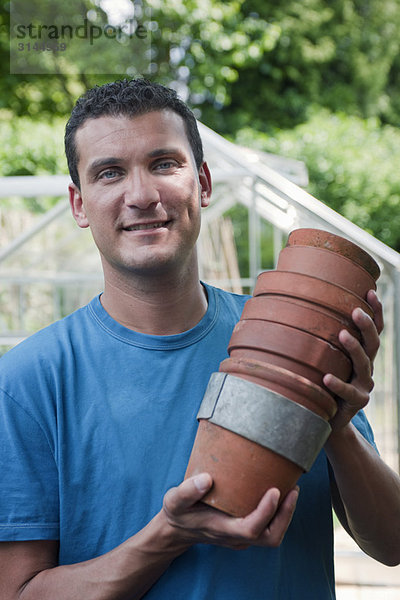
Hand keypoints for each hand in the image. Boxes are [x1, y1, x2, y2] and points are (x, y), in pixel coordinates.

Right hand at [162, 473, 298, 549]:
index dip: (267, 512)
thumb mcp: (174, 501)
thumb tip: (207, 478)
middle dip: (286, 515)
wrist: (177, 530)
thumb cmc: (178, 513)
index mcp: (222, 530)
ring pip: (273, 534)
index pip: (251, 529)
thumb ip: (187, 491)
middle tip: (293, 489)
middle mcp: (236, 537)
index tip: (275, 490)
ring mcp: (242, 537)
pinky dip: (278, 512)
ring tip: (291, 489)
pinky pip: (268, 526)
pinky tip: (279, 491)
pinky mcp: (245, 530)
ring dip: (285, 514)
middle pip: (270, 537)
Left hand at [323, 289, 382, 430]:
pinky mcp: (357, 403)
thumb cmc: (321, 384)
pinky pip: (349, 392)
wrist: (327, 419)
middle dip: (366, 325)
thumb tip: (294, 307)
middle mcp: (367, 368)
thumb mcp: (323, 360)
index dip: (376, 311)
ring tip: (342, 334)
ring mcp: (364, 386)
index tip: (370, 291)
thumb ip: (318, 340)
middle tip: (355, 311)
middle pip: (373, 344)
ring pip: (364, 365)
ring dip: (354, 348)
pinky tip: (327, 377)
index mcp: (361, 354)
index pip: (374, 330)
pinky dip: (338, 384)